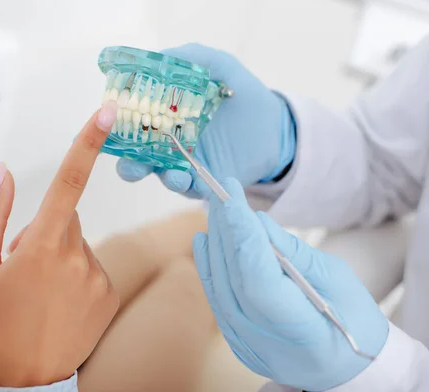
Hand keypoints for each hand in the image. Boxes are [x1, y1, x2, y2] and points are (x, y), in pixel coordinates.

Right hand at [0, 101, 119, 387]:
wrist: (25, 379)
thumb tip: (2, 173)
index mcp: (42, 246)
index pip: (68, 182)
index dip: (87, 142)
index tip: (107, 112)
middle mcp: (77, 256)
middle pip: (66, 218)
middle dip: (45, 232)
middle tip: (23, 268)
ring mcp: (97, 276)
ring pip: (78, 244)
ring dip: (60, 256)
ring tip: (40, 292)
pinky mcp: (108, 293)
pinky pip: (91, 267)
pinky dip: (76, 276)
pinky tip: (59, 303)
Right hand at [116, 43, 295, 198]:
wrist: (274, 124)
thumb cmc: (241, 93)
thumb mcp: (218, 66)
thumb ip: (190, 57)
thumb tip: (159, 56)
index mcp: (163, 116)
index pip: (132, 125)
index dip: (118, 127)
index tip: (112, 127)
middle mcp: (168, 143)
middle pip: (138, 158)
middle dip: (130, 165)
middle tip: (131, 165)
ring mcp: (186, 164)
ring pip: (164, 176)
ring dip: (164, 178)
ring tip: (175, 176)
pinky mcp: (205, 181)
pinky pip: (193, 188)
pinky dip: (191, 187)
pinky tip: (195, 181)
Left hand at [193, 178, 388, 390]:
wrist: (348, 367)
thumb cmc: (354, 320)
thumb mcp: (338, 280)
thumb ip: (294, 253)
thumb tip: (258, 222)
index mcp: (305, 333)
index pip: (259, 278)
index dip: (243, 235)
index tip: (233, 198)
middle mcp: (268, 345)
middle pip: (234, 278)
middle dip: (226, 230)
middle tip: (221, 192)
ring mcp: (248, 347)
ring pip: (220, 287)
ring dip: (216, 244)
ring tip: (216, 209)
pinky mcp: (237, 342)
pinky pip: (216, 299)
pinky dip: (209, 267)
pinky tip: (205, 239)